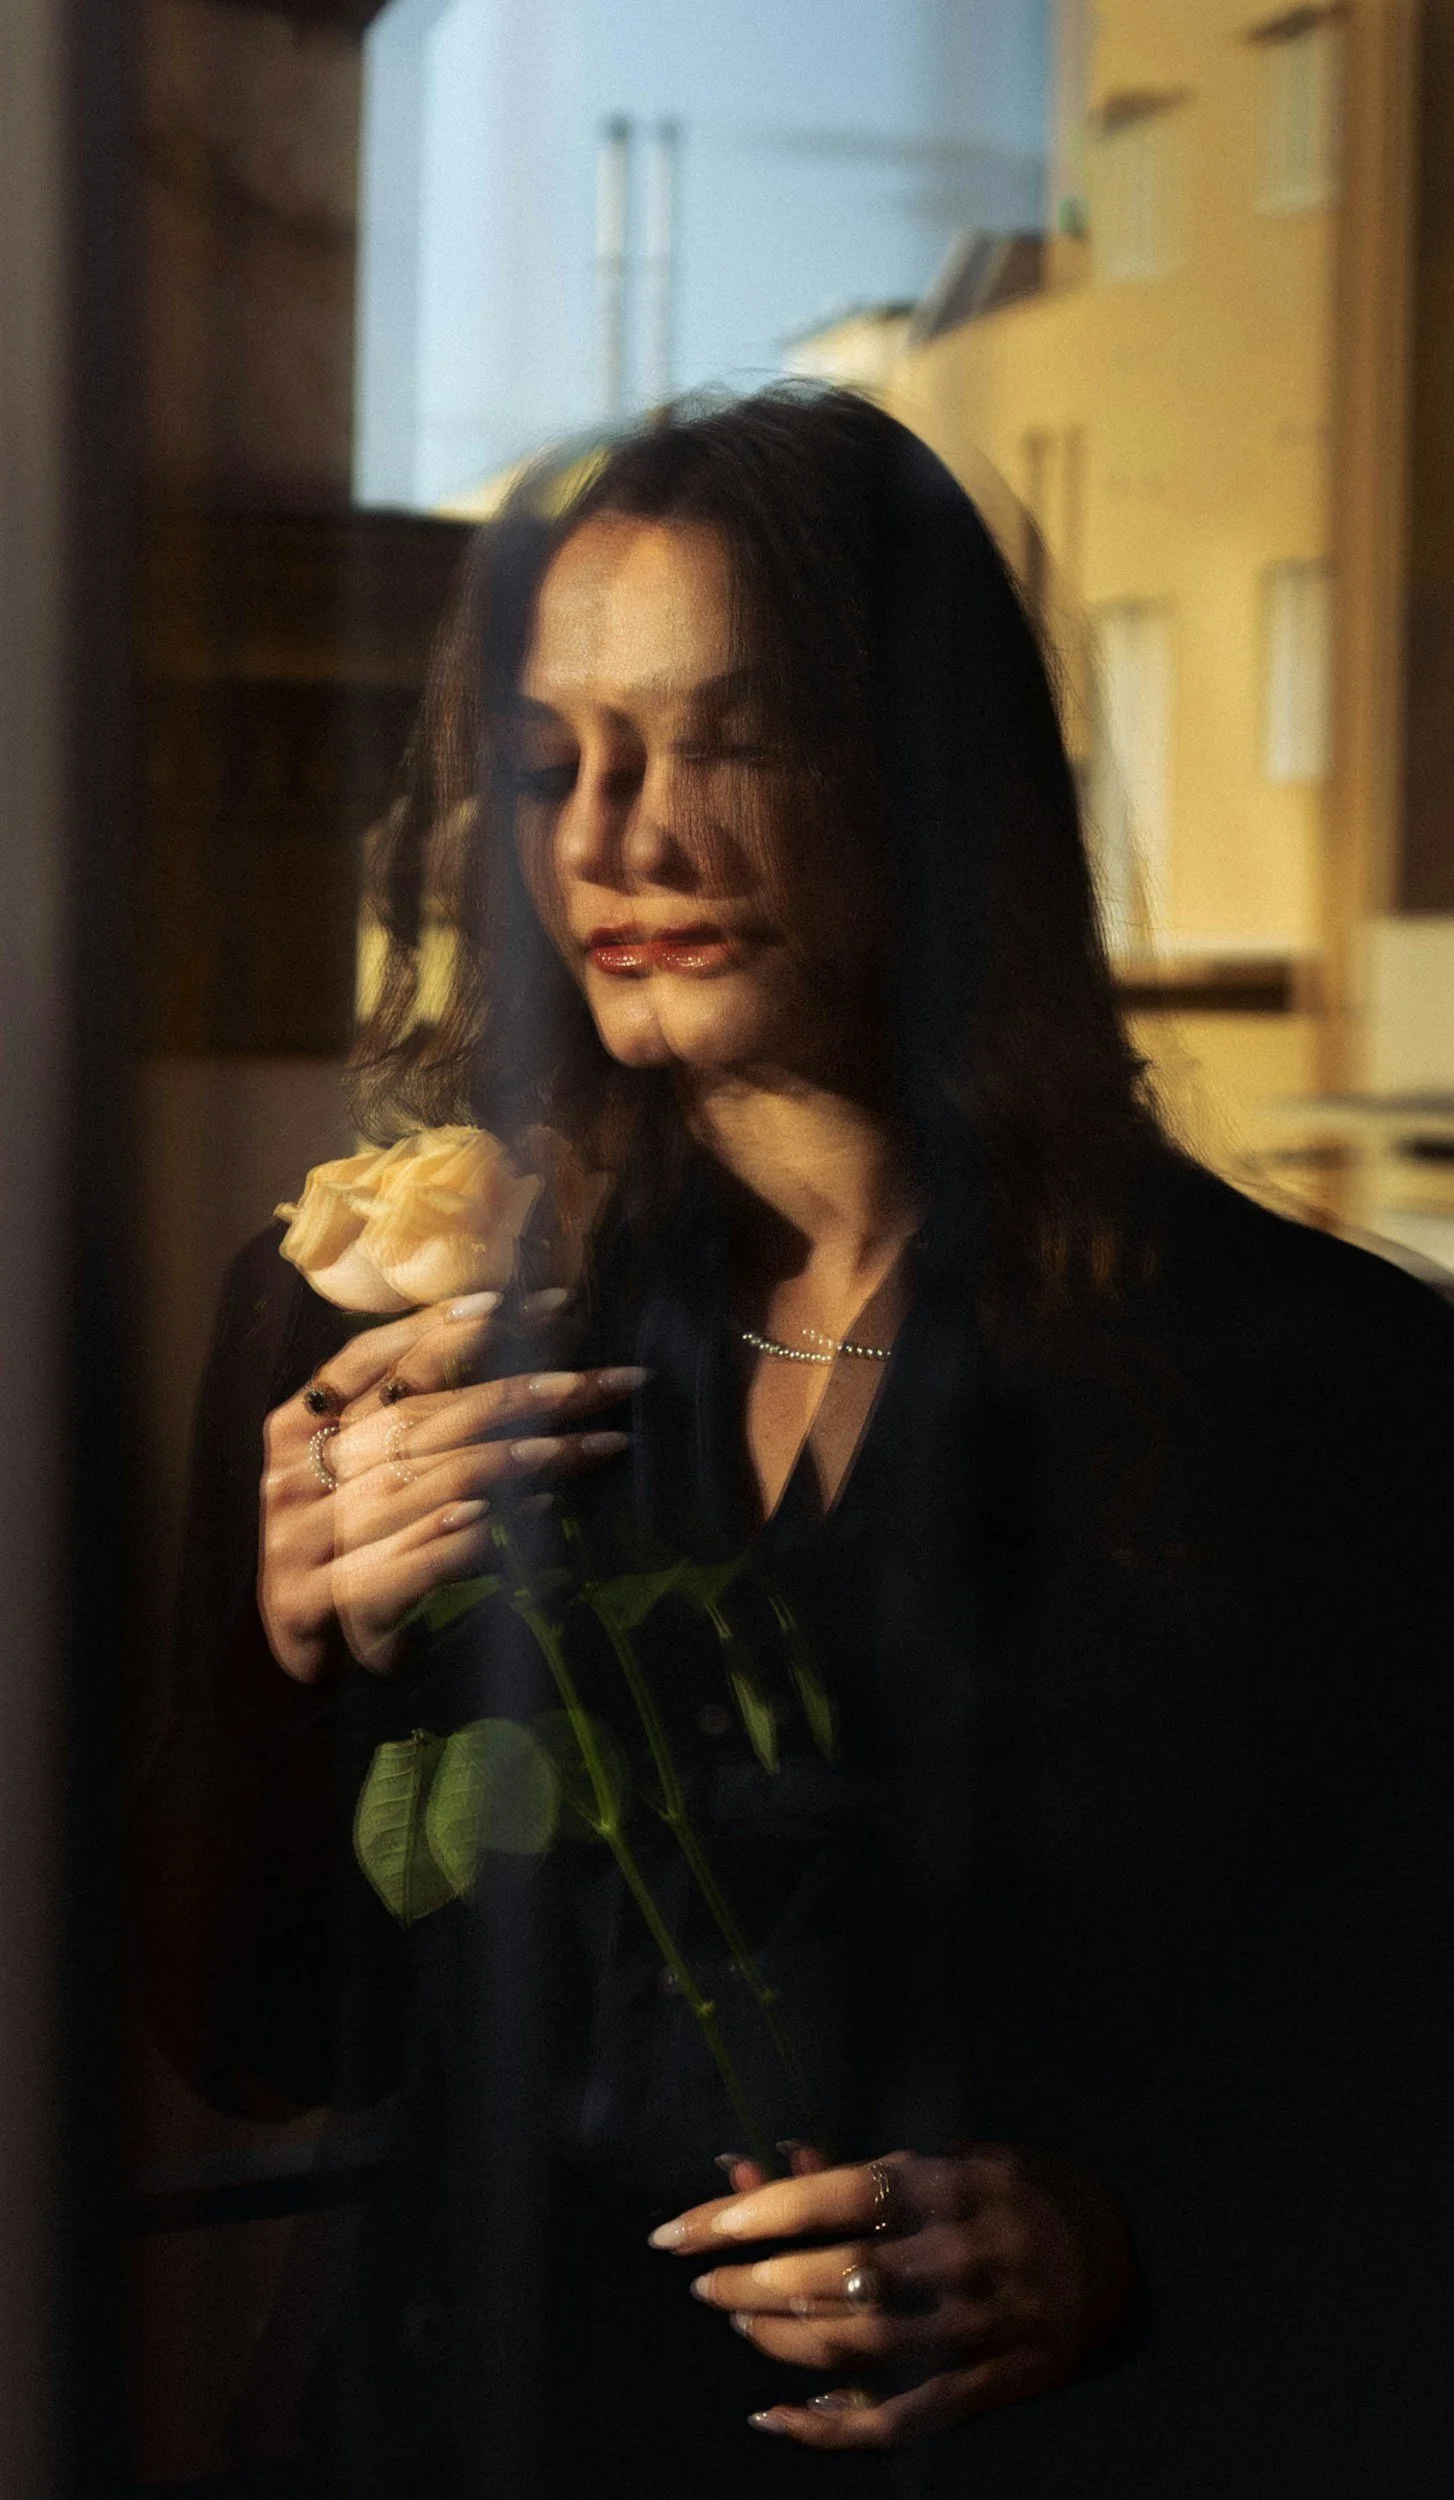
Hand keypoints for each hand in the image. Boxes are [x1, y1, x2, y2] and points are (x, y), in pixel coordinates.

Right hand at [259, 1289, 644, 1680]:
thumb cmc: (346, 1554)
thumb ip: (407, 1419)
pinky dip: (467, 1542)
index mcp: (295, 1429)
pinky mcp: (314, 1609)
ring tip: (592, 1445)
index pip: (377, 1358)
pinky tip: (529, 1520)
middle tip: (604, 1381)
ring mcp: (299, 1545)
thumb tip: (511, 1345)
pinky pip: (404, 1566)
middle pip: (421, 1419)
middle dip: (521, 1392)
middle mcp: (293, 1479)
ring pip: (425, 1486)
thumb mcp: (361, 1476)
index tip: (543, 1303)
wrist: (298, 1667)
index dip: (457, 1324)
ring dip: (518, 1461)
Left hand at [651, 2146, 1133, 2451]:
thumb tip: (775, 2157)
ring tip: (738, 2322)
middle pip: (824, 2277)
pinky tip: (775, 2415)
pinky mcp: (988, 2386)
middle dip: (747, 2282)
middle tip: (702, 2282)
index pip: (821, 2198)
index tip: (679, 2230)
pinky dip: (827, 2426)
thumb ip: (865, 2170)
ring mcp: (972, 2325)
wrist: (1126, 2254)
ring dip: (776, 2341)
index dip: (740, 2214)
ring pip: (850, 2346)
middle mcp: (954, 2254)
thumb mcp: (950, 2160)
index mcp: (941, 2185)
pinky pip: (896, 2420)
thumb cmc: (1016, 2193)